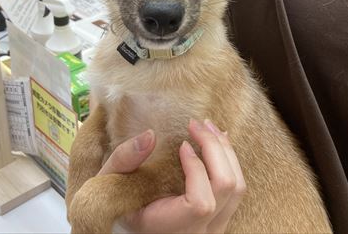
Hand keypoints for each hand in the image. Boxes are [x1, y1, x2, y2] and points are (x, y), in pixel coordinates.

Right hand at [97, 119, 246, 233]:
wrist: (127, 225)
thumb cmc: (116, 203)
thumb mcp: (110, 182)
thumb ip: (124, 160)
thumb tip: (150, 135)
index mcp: (171, 228)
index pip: (201, 203)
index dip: (196, 169)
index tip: (182, 144)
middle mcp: (198, 232)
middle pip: (227, 188)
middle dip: (215, 147)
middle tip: (197, 123)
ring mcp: (213, 227)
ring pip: (237, 187)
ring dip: (226, 151)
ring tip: (209, 127)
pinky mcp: (219, 218)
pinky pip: (236, 189)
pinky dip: (230, 161)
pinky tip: (217, 142)